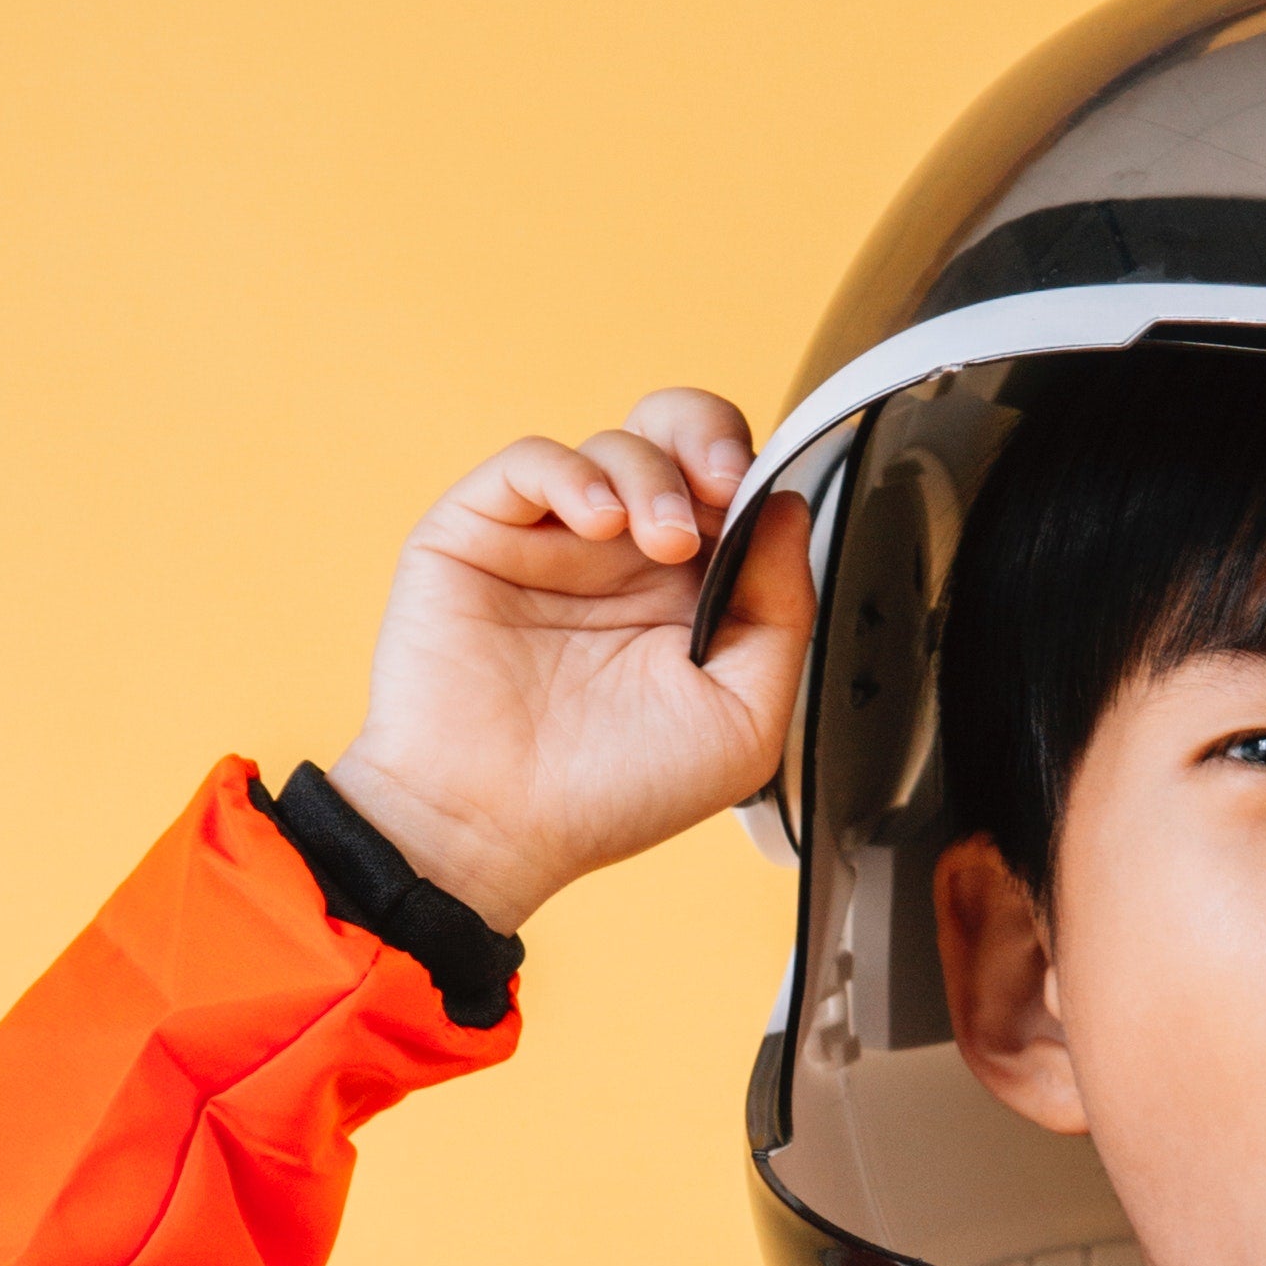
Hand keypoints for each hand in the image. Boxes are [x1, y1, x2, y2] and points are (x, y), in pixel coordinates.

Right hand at [324, 391, 810, 934]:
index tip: (758, 504)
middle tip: (720, 482)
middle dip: (709, 436)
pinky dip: (573, 473)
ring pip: (615, 443)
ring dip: (653, 475)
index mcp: (690, 596)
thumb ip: (781, 614)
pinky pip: (531, 461)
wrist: (493, 829)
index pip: (734, 495)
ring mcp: (553, 542)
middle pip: (677, 436)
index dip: (752, 480)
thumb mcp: (743, 720)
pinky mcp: (480, 532)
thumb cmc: (608, 795)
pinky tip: (598, 521)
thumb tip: (785, 513)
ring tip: (658, 540)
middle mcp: (624, 559)